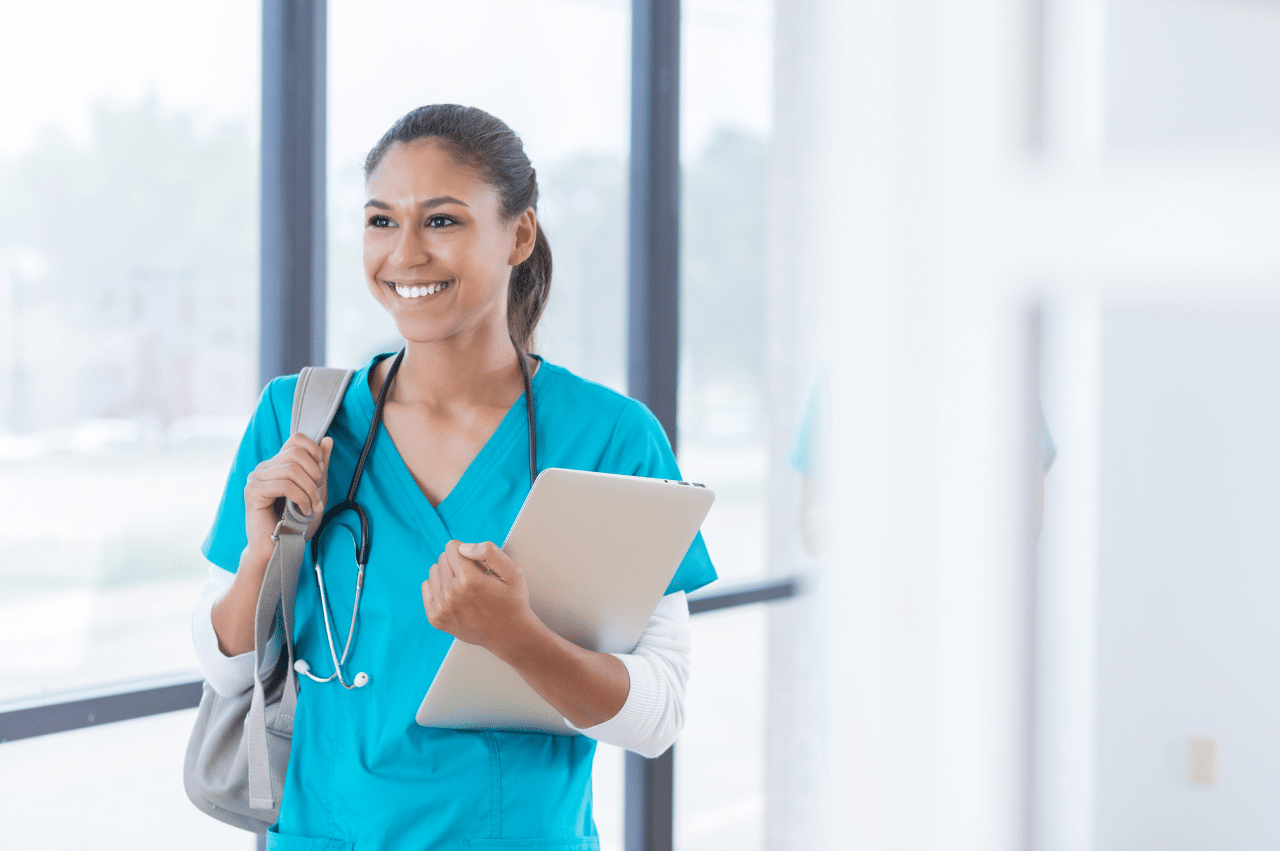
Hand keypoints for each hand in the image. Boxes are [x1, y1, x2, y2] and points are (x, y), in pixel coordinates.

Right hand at [243, 434, 332, 558]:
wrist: (281, 549)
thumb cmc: (296, 524)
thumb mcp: (315, 491)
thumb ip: (320, 466)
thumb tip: (327, 439)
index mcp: (277, 464)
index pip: (296, 439)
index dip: (314, 451)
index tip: (321, 475)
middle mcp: (264, 468)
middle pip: (296, 452)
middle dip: (315, 474)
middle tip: (318, 495)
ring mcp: (255, 479)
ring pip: (292, 469)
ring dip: (310, 490)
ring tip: (312, 507)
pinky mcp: (253, 492)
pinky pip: (284, 485)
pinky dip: (300, 498)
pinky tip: (302, 511)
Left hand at [422, 540, 537, 654]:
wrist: (509, 634)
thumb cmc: (511, 601)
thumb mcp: (512, 571)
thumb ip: (489, 551)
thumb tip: (463, 547)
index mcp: (469, 580)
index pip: (452, 547)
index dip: (467, 552)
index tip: (479, 565)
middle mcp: (451, 594)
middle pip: (442, 559)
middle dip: (457, 562)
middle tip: (475, 578)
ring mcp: (441, 608)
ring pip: (434, 572)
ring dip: (447, 574)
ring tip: (465, 587)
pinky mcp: (436, 618)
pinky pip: (427, 588)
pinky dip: (439, 588)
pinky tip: (454, 595)